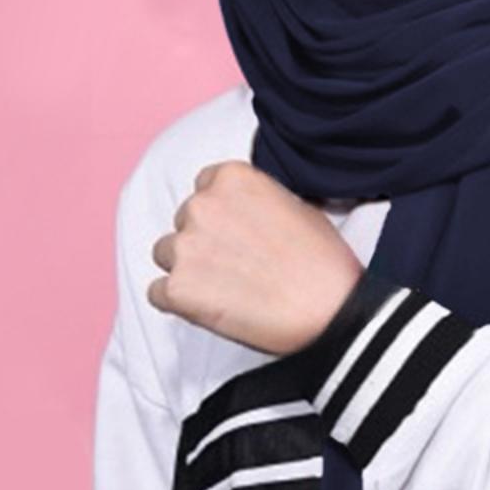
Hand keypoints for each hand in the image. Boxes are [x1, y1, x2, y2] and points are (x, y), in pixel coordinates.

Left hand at [147, 160, 364, 357]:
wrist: (331, 311)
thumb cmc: (323, 262)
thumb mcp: (298, 206)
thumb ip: (257, 201)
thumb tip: (246, 213)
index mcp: (231, 178)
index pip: (204, 189)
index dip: (221, 215)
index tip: (237, 235)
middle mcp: (201, 205)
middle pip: (183, 222)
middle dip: (203, 242)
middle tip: (237, 268)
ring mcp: (185, 247)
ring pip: (166, 255)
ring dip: (188, 271)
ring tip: (226, 290)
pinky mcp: (177, 289)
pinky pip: (158, 293)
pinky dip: (180, 304)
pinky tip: (213, 310)